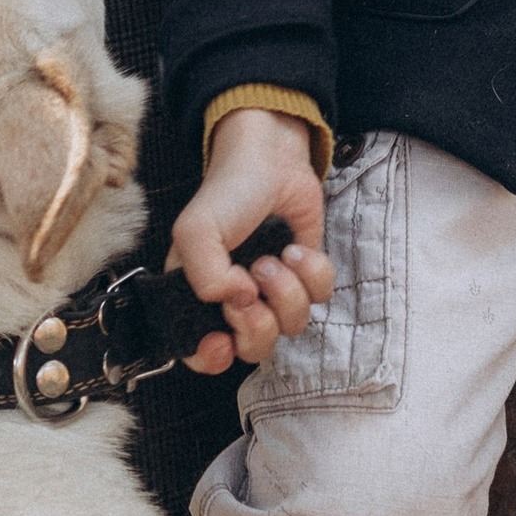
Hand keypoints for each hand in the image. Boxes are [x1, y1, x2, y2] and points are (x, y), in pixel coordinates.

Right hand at [167, 110, 333, 375]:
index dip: (210, 357)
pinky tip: (294, 250)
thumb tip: (239, 302)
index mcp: (198, 294)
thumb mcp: (195, 230)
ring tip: (273, 258)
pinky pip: (319, 299)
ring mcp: (273, 291)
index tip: (220, 341)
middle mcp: (236, 300)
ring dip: (284, 292)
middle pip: (252, 348)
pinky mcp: (306, 276)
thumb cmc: (228, 192)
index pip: (200, 350)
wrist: (272, 159)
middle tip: (251, 289)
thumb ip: (203, 277)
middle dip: (256, 325)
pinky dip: (311, 275)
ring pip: (289, 326)